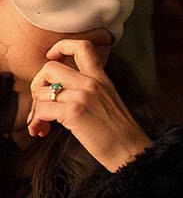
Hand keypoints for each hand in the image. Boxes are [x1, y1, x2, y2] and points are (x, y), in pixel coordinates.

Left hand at [29, 39, 150, 169]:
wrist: (131, 150)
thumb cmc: (120, 133)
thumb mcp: (109, 101)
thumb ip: (90, 90)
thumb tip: (60, 92)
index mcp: (102, 79)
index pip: (82, 47)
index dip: (61, 47)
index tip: (52, 57)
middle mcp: (92, 83)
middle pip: (50, 67)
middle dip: (37, 85)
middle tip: (42, 101)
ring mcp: (82, 96)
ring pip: (41, 91)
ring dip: (35, 108)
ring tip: (41, 123)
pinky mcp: (74, 112)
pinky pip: (41, 109)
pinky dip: (36, 121)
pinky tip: (41, 130)